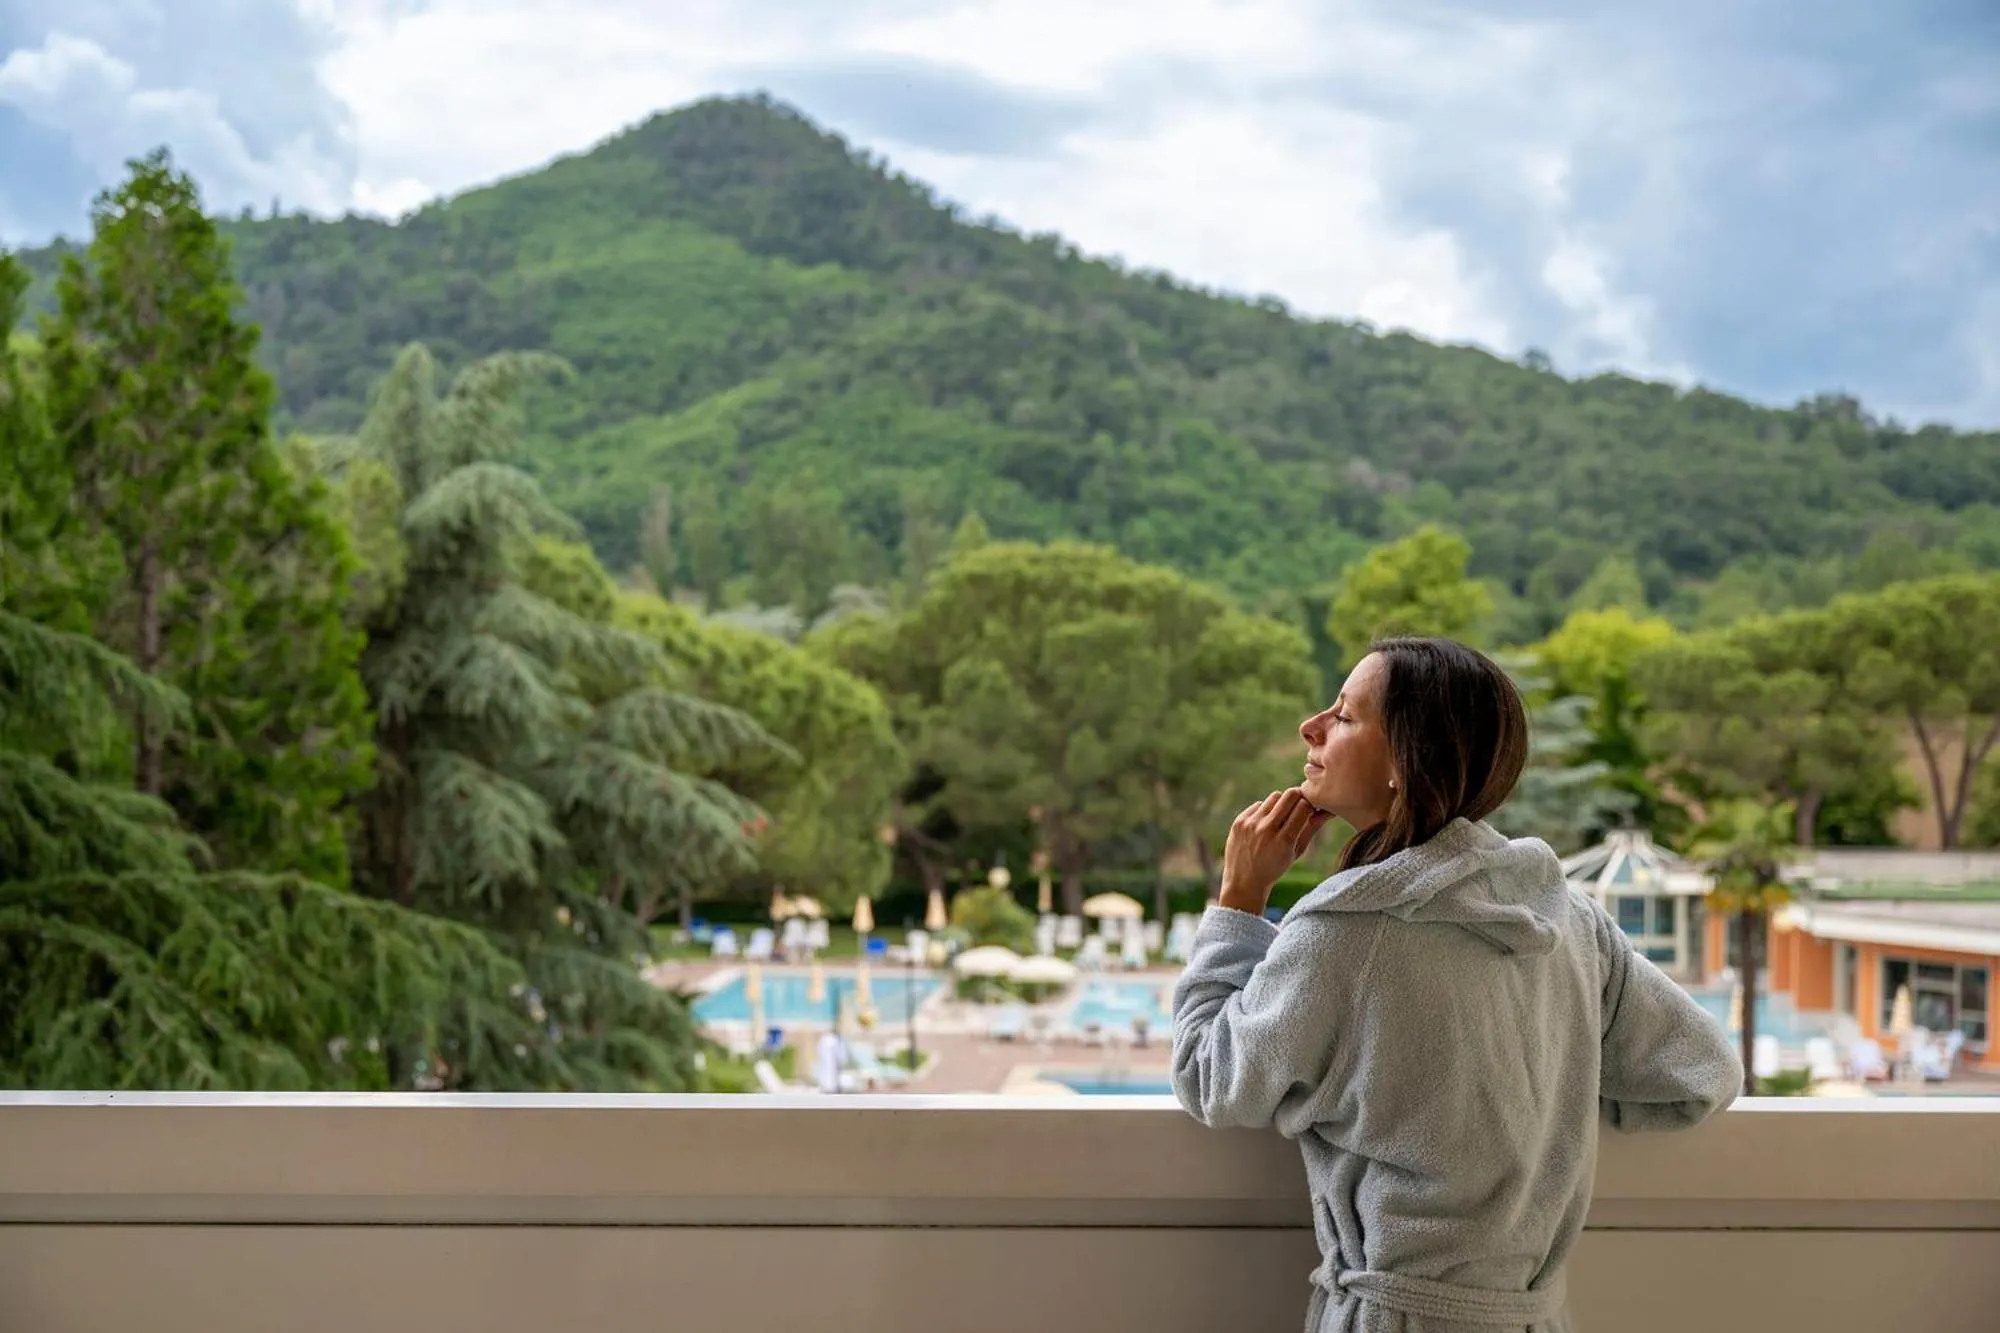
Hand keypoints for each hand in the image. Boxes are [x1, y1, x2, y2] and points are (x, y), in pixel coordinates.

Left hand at [1217, 788, 1330, 915]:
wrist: (1244, 881)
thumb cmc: (1275, 868)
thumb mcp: (1297, 852)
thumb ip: (1312, 828)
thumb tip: (1327, 810)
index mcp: (1284, 840)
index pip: (1304, 807)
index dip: (1310, 805)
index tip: (1311, 809)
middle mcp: (1267, 830)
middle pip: (1290, 795)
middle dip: (1299, 797)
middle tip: (1299, 805)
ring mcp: (1251, 824)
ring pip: (1275, 796)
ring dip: (1281, 803)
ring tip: (1281, 818)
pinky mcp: (1239, 821)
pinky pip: (1258, 804)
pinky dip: (1265, 811)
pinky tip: (1264, 825)